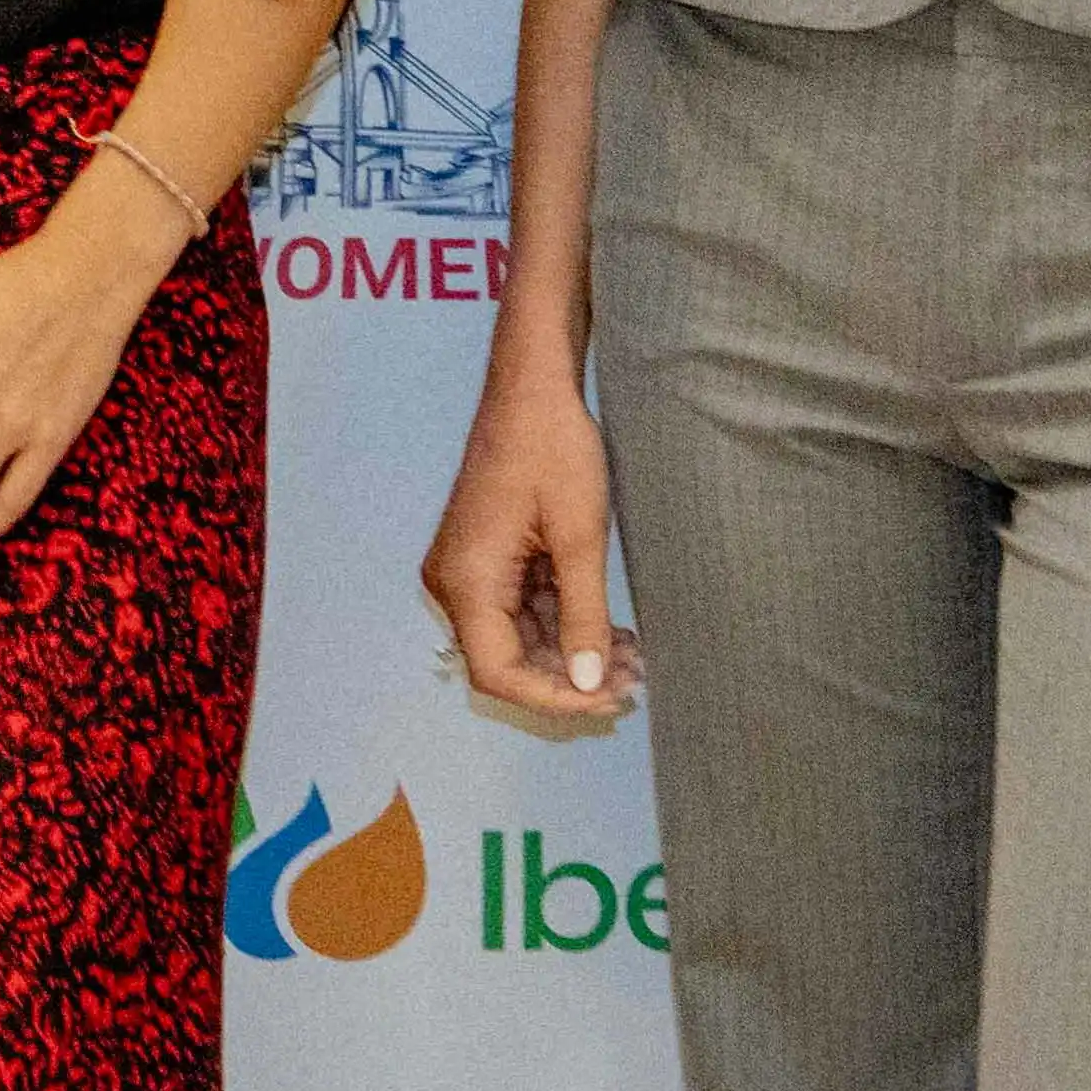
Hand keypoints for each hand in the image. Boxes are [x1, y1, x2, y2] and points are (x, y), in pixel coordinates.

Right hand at [424, 375, 641, 728]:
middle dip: (570, 679)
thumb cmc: (555, 452)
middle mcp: (455, 584)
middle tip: (634, 682)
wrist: (532, 390)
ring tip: (633, 660)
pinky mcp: (485, 561)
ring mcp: (467, 572)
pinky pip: (520, 611)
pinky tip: (611, 633)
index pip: (499, 671)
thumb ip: (584, 616)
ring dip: (572, 654)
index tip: (610, 700)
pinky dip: (563, 625)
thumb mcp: (580, 537)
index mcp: (467, 581)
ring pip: (517, 639)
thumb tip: (591, 685)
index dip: (554, 698)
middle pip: (505, 660)